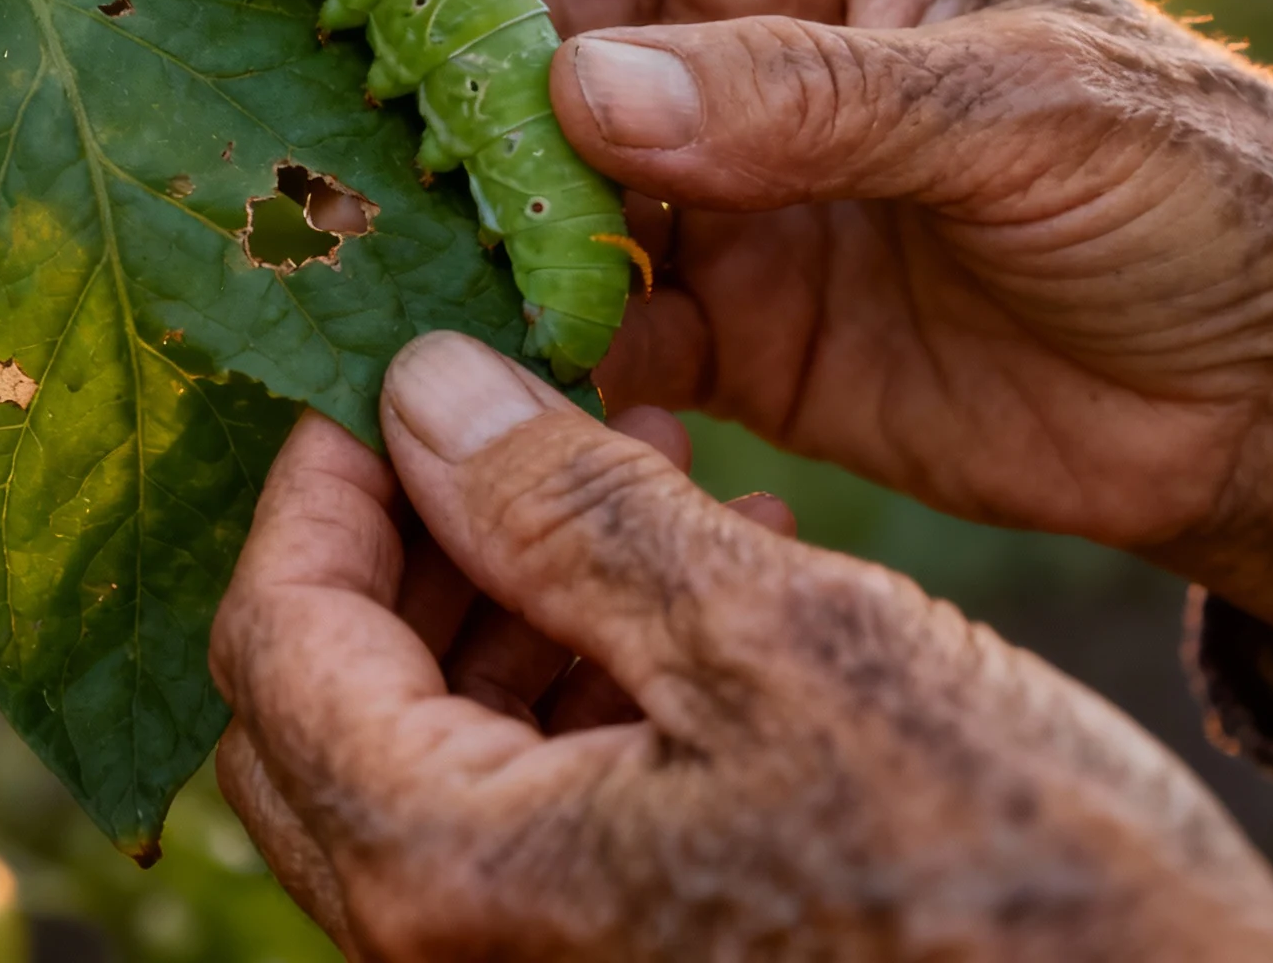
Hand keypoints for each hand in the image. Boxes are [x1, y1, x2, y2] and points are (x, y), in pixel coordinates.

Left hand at [212, 334, 1272, 962]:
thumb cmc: (999, 874)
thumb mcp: (778, 644)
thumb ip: (567, 513)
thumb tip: (420, 391)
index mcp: (453, 872)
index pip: (274, 640)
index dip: (317, 482)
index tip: (394, 368)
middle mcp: (457, 943)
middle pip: (325, 695)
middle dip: (408, 527)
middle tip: (512, 402)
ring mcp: (536, 953)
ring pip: (429, 735)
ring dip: (507, 582)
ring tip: (636, 452)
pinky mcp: (623, 948)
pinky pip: (536, 792)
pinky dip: (585, 665)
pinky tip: (706, 560)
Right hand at [434, 0, 1272, 686]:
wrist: (1267, 398)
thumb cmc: (1185, 188)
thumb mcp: (1019, 109)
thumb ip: (806, 97)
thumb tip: (579, 91)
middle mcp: (726, 37)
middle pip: (517, 24)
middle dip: (420, 72)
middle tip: (320, 131)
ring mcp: (709, 182)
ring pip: (524, 174)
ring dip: (457, 215)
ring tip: (383, 258)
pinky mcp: (714, 321)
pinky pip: (584, 317)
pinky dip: (536, 343)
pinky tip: (509, 372)